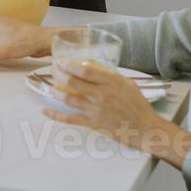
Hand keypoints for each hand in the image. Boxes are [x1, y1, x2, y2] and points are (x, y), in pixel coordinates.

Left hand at [45, 61, 190, 164]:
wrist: (145, 128)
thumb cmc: (139, 106)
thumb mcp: (129, 84)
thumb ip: (113, 77)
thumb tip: (97, 69)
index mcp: (112, 83)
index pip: (86, 71)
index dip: (70, 65)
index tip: (62, 61)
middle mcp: (102, 95)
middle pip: (73, 83)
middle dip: (60, 75)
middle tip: (53, 70)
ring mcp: (96, 110)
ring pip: (69, 99)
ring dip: (56, 91)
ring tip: (49, 85)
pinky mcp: (93, 123)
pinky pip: (70, 119)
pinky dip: (56, 115)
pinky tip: (45, 110)